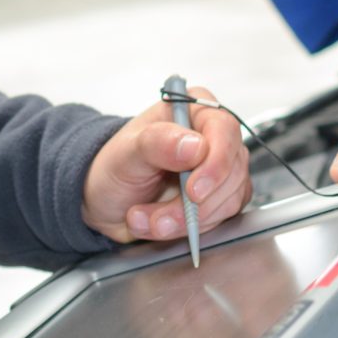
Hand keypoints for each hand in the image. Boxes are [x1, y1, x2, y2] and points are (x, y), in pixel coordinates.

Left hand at [82, 82, 251, 243]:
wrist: (107, 200)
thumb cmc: (115, 167)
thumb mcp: (126, 152)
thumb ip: (157, 143)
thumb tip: (195, 146)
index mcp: (193, 109)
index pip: (224, 130)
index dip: (215, 163)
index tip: (193, 190)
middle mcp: (213, 136)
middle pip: (230, 170)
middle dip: (193, 204)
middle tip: (158, 218)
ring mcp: (220, 169)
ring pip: (227, 199)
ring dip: (186, 220)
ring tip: (148, 221)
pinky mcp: (221, 197)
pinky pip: (221, 218)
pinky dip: (190, 228)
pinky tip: (160, 225)